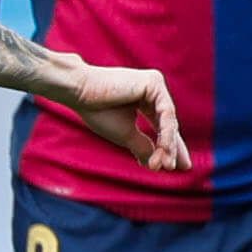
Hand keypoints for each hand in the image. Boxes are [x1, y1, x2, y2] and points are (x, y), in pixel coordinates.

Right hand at [63, 59, 189, 171]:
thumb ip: (143, 147)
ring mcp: (155, 84)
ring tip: (165, 165)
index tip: (171, 167)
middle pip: (168, 124)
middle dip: (171, 148)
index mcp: (145, 98)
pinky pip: (166, 112)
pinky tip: (163, 150)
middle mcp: (153, 90)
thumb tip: (157, 165)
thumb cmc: (97, 111)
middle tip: (171, 168)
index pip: (162, 126)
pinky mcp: (154, 82)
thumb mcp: (125, 134)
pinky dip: (166, 133)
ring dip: (168, 145)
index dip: (167, 147)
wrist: (79, 92)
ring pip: (169, 121)